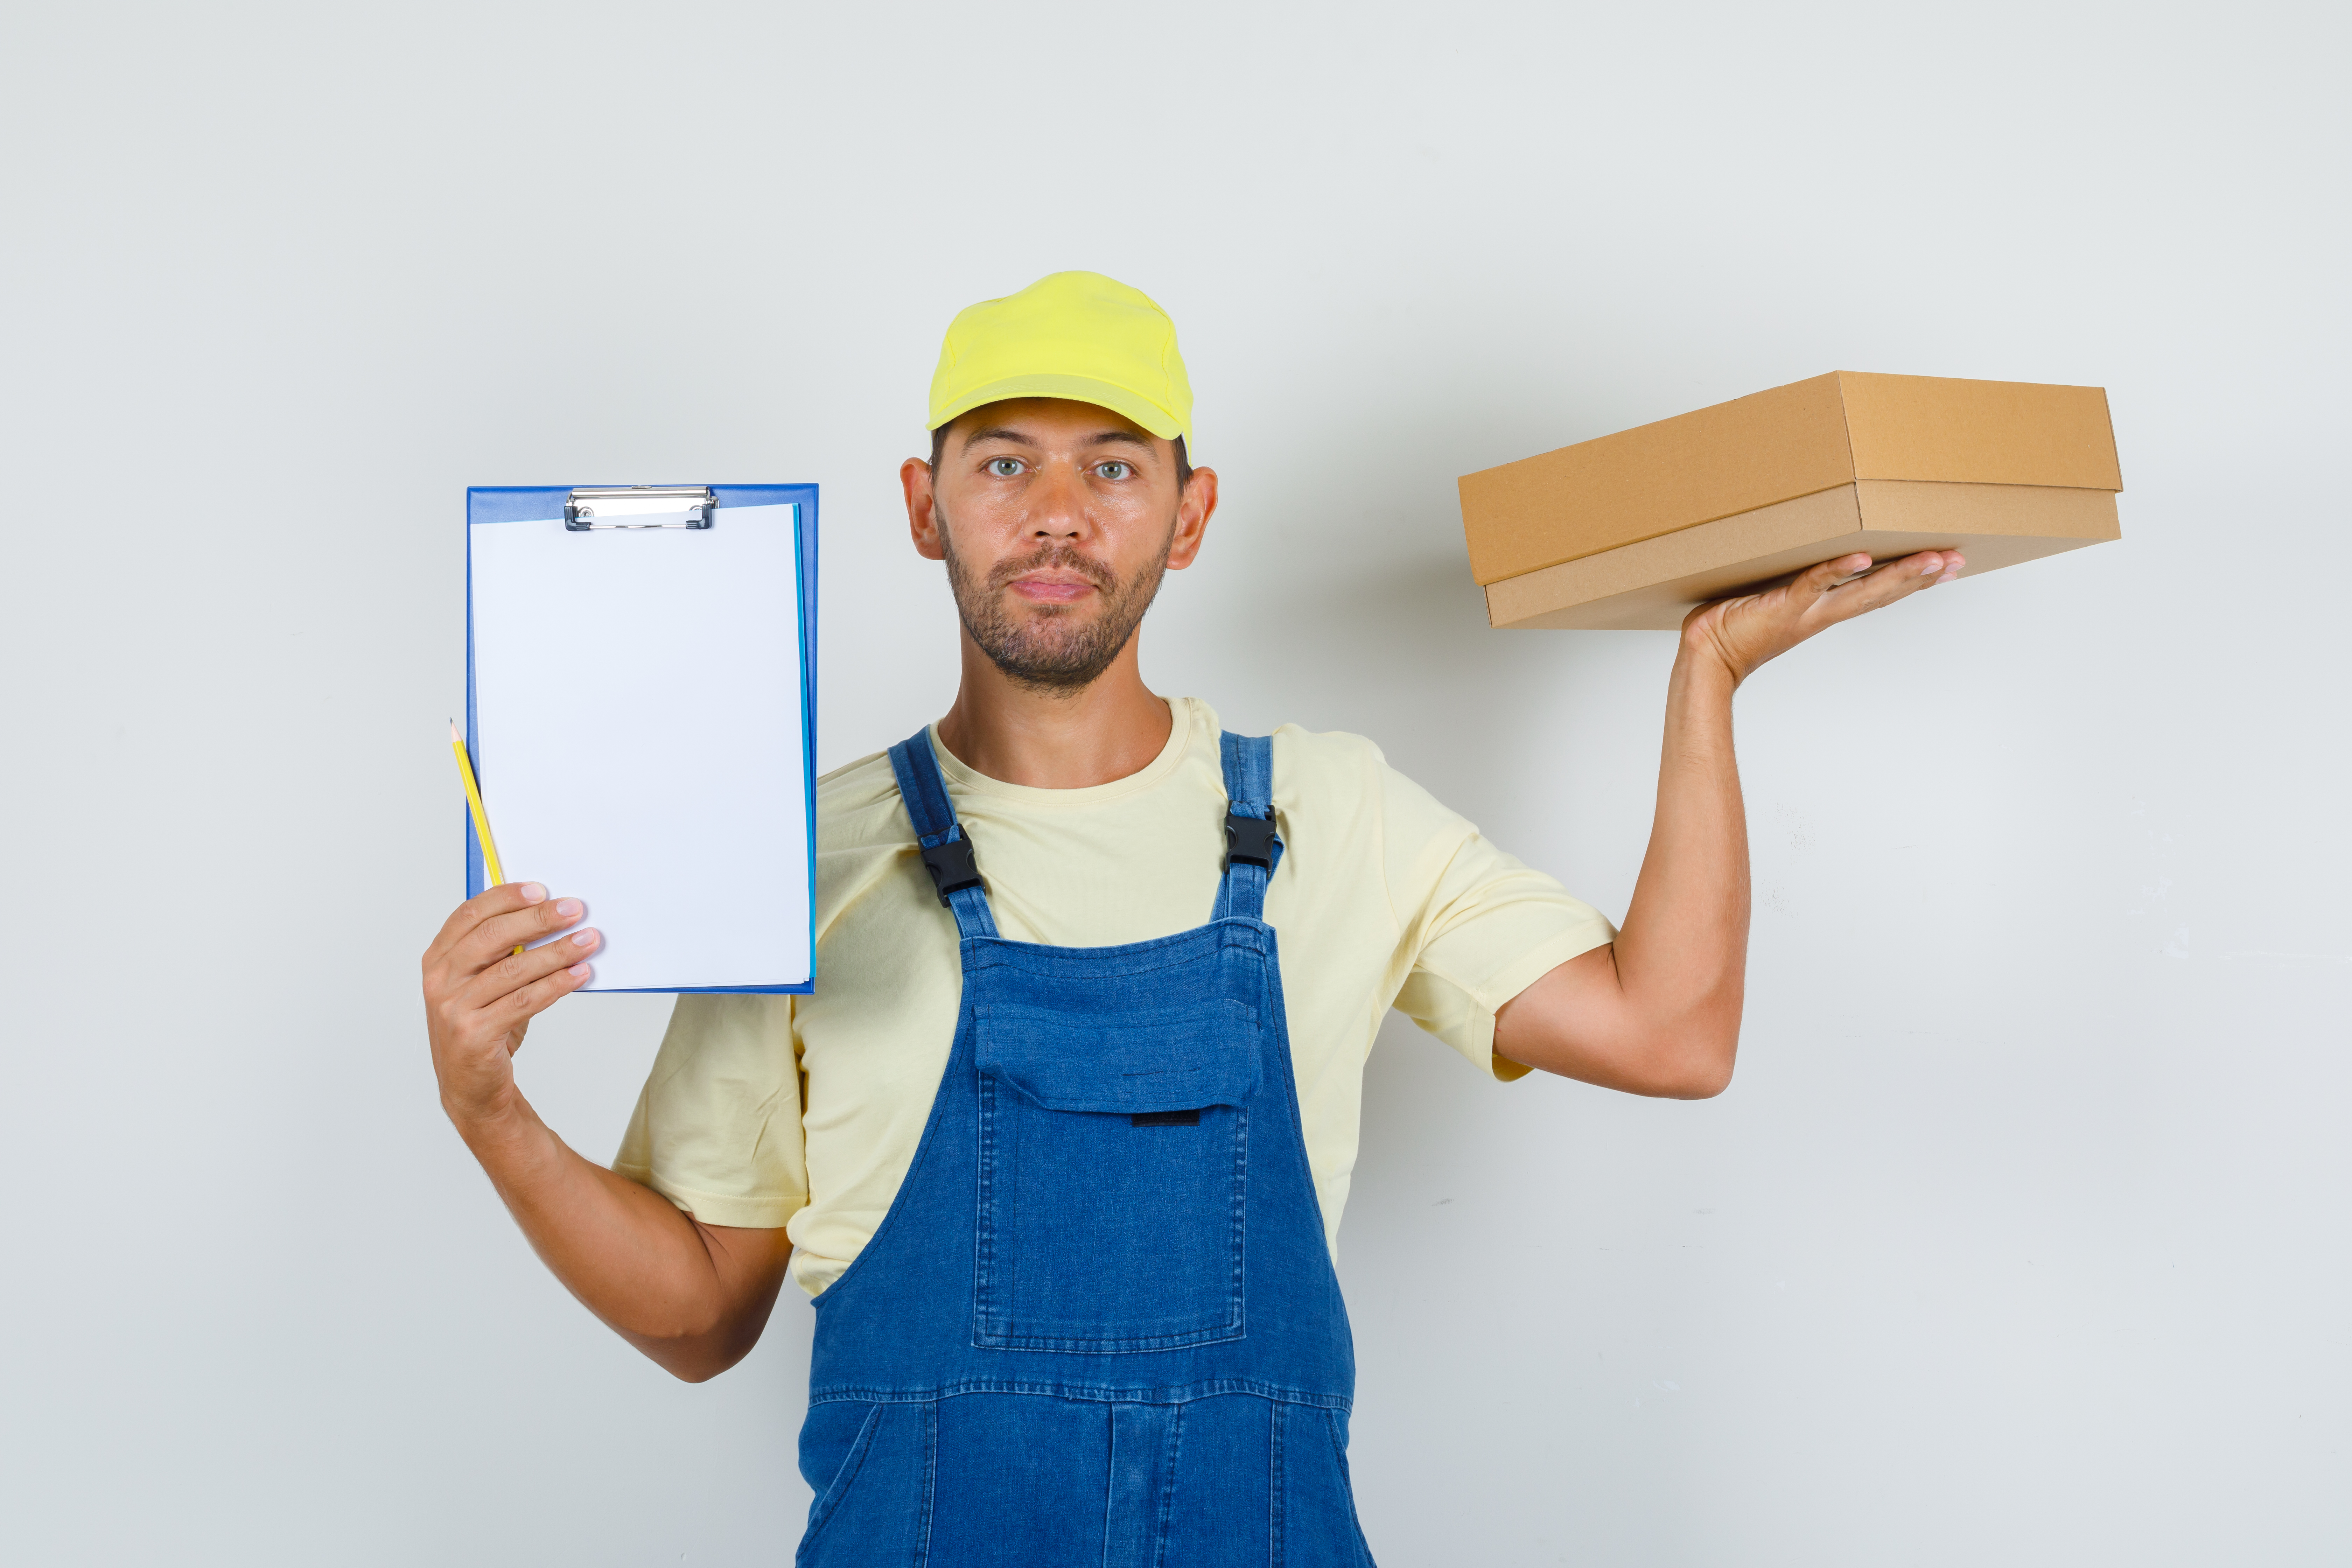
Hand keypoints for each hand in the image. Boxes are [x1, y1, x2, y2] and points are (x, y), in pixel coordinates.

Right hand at [421, 882, 599, 1128]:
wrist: (469, 1086)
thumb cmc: (482, 1026)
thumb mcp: (483, 984)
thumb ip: (501, 952)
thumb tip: (549, 916)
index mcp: (438, 959)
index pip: (469, 915)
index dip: (506, 897)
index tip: (541, 889)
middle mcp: (440, 981)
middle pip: (492, 937)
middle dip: (538, 919)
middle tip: (574, 910)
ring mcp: (453, 1009)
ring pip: (513, 969)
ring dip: (557, 952)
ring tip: (588, 941)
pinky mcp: (474, 1034)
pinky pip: (524, 1001)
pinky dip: (556, 985)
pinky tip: (579, 975)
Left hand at [1681, 549, 1964, 684]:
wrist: (1705, 655)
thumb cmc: (1732, 626)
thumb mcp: (1772, 600)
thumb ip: (1791, 585)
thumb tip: (1804, 563)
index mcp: (1823, 610)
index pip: (1876, 592)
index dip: (1911, 579)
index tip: (1946, 564)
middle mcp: (1822, 612)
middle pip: (1881, 592)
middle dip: (1920, 576)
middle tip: (1956, 558)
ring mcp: (1806, 610)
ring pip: (1861, 591)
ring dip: (1898, 575)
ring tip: (1932, 558)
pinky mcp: (1783, 604)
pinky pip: (1815, 584)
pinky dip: (1838, 571)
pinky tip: (1863, 558)